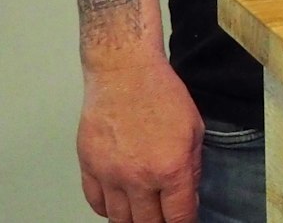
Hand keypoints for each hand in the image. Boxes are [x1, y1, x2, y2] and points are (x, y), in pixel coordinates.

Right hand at [77, 58, 202, 222]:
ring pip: (118, 218)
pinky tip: (117, 206)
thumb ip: (192, 167)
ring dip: (132, 220)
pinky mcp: (88, 167)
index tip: (185, 222)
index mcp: (170, 168)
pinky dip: (106, 209)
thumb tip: (189, 194)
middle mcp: (138, 177)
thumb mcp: (194, 130)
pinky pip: (95, 202)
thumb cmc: (161, 94)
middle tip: (164, 218)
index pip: (178, 216)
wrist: (124, 73)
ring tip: (142, 216)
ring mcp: (109, 175)